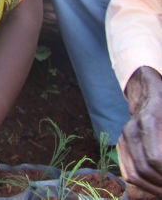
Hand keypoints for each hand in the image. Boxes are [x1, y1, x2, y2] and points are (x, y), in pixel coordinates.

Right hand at [118, 67, 161, 195]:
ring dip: (152, 188)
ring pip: (134, 173)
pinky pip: (127, 171)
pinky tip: (154, 187)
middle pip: (145, 169)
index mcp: (149, 121)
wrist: (148, 90)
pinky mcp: (121, 144)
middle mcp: (132, 131)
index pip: (156, 158)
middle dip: (161, 184)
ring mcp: (124, 137)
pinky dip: (141, 184)